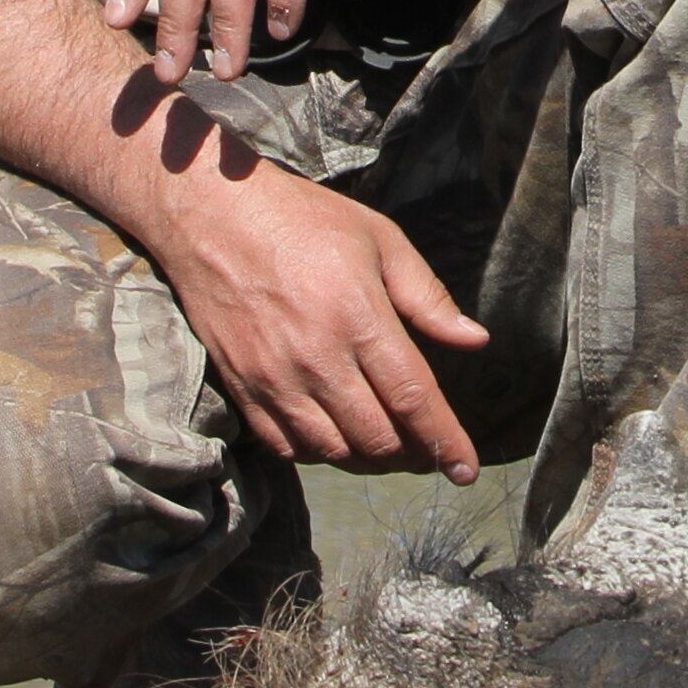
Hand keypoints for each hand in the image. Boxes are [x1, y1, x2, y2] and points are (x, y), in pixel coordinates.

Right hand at [143, 122, 491, 477]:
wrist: (211, 216)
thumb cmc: (303, 220)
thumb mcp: (380, 240)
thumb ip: (428, 297)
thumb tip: (476, 341)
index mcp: (358, 317)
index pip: (413, 399)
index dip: (445, 442)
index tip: (466, 471)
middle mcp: (316, 358)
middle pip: (376, 438)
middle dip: (413, 456)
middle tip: (428, 450)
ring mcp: (274, 378)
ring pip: (333, 452)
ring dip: (369, 461)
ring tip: (389, 448)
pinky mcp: (242, 388)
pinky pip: (286, 448)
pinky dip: (320, 455)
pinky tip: (338, 438)